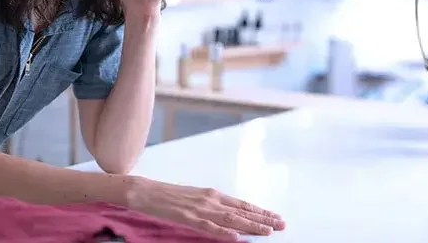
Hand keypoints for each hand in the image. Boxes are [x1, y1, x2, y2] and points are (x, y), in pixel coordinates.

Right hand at [126, 177, 285, 239]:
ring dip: (251, 226)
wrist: (145, 191)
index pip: (242, 204)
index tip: (276, 217)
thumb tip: (230, 215)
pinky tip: (236, 237)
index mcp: (212, 194)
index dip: (260, 211)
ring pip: (230, 219)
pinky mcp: (187, 218)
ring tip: (268, 231)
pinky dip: (223, 233)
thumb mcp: (194, 197)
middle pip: (241, 211)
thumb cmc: (168, 195)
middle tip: (282, 225)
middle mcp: (210, 199)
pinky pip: (208, 227)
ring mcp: (199, 209)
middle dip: (263, 218)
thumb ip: (212, 206)